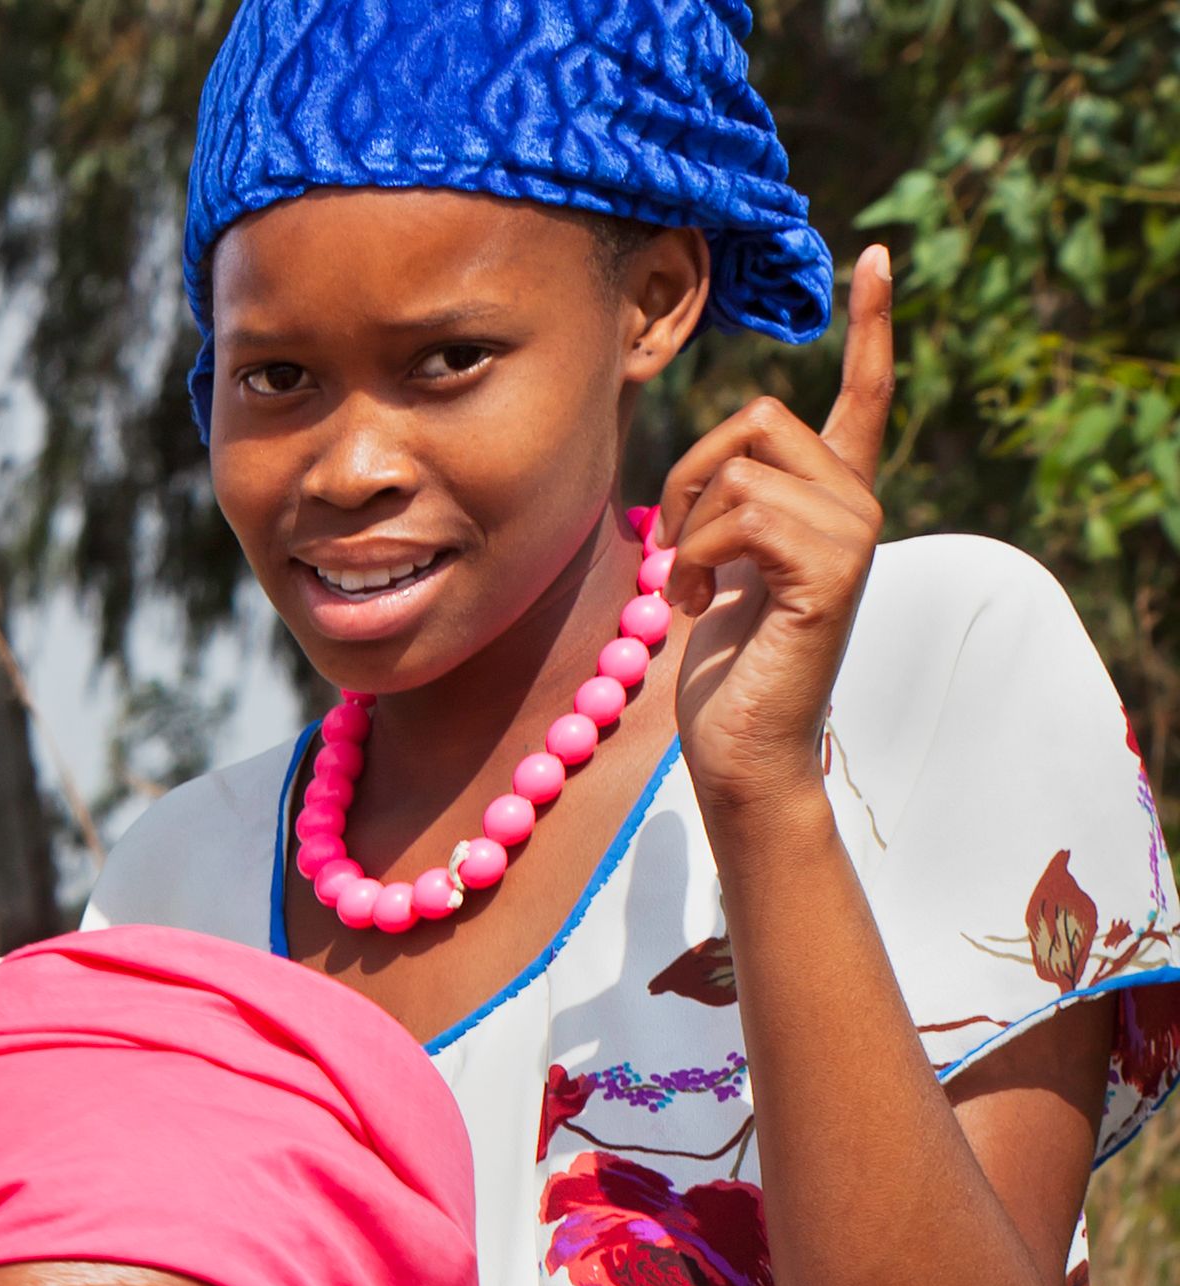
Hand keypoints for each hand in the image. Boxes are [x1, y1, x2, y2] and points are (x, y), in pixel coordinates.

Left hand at [661, 245, 891, 828]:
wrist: (742, 755)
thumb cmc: (725, 674)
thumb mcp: (723, 566)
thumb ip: (732, 505)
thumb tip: (713, 470)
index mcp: (833, 499)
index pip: (863, 394)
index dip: (871, 325)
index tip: (879, 256)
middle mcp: (857, 504)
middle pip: (757, 417)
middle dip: (690, 477)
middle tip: (680, 553)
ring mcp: (852, 533)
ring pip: (740, 468)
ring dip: (687, 528)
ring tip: (692, 590)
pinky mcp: (831, 568)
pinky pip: (740, 514)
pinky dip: (698, 559)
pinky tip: (703, 605)